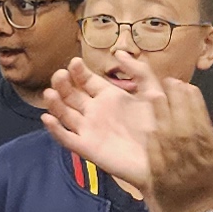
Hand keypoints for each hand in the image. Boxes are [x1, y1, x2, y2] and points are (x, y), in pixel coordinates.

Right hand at [40, 61, 151, 191]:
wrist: (164, 158)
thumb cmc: (160, 126)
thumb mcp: (152, 93)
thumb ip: (139, 71)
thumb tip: (120, 52)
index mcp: (108, 96)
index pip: (85, 80)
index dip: (78, 71)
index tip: (75, 62)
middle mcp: (95, 111)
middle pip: (71, 95)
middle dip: (62, 84)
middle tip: (59, 75)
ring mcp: (89, 130)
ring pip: (64, 114)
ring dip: (55, 103)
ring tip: (49, 93)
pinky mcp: (87, 148)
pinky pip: (67, 138)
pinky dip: (55, 130)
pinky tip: (48, 119)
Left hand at [137, 72, 212, 211]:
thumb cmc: (212, 185)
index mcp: (209, 147)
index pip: (199, 113)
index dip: (191, 97)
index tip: (186, 85)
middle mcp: (190, 151)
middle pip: (180, 116)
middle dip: (175, 97)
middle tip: (169, 82)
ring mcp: (172, 160)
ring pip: (164, 127)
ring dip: (160, 109)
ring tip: (156, 94)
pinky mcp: (157, 169)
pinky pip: (153, 145)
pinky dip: (152, 131)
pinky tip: (151, 121)